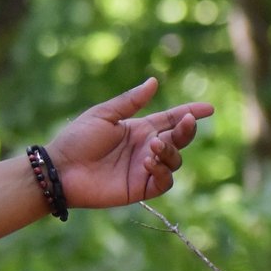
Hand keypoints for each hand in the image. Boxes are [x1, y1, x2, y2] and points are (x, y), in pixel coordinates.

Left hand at [46, 77, 214, 209]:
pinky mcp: (140, 188)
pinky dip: (162, 171)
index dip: (190, 113)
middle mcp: (145, 148)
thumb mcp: (104, 115)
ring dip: (170, 150)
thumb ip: (130, 102)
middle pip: (179, 139)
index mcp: (139, 128)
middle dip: (187, 130)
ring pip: (175, 160)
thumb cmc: (77, 139)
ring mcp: (144, 168)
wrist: (60, 169)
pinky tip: (150, 161)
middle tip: (185, 121)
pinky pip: (164, 181)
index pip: (171, 120)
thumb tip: (153, 82)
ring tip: (153, 145)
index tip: (209, 108)